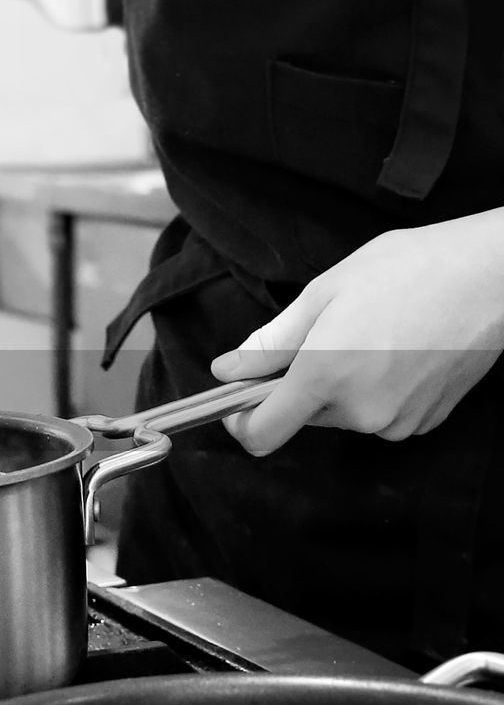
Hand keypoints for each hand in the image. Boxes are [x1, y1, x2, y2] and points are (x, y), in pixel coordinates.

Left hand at [211, 209, 503, 455]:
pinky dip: (375, 391)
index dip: (241, 421)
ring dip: (340, 386)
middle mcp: (360, 411)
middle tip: (323, 336)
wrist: (492, 276)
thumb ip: (271, 342)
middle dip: (298, 386)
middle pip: (302, 417)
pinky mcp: (426, 421)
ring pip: (342, 414)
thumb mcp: (324, 294)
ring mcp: (398, 422)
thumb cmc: (408, 270)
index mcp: (325, 378)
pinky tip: (397, 351)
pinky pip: (380, 415)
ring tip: (370, 336)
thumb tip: (227, 370)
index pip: (261, 434)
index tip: (238, 399)